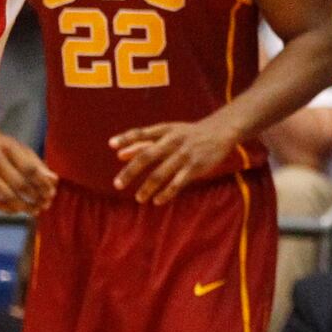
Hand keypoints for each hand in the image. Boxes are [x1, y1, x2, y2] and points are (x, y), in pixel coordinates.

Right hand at [0, 123, 56, 214]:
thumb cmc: (3, 147)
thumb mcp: (20, 149)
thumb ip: (37, 164)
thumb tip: (54, 180)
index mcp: (8, 148)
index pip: (29, 168)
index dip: (42, 182)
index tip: (52, 192)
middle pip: (19, 184)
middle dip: (35, 197)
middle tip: (46, 204)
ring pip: (7, 196)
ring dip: (24, 206)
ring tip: (36, 210)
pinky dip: (8, 209)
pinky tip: (18, 210)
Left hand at [110, 115, 239, 202]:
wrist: (220, 132)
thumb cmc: (186, 133)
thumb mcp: (167, 133)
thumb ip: (143, 143)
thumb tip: (118, 154)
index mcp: (164, 130)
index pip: (141, 132)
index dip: (126, 138)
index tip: (111, 145)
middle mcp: (172, 141)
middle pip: (147, 156)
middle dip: (131, 171)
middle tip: (117, 184)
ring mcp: (184, 154)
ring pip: (161, 174)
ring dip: (147, 187)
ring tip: (138, 198)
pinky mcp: (195, 167)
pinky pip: (177, 183)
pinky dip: (166, 193)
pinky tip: (156, 201)